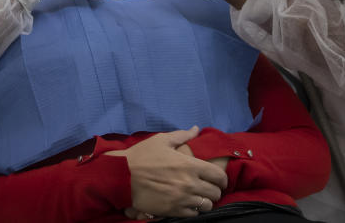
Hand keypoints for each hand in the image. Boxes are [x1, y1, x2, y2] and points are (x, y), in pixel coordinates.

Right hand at [106, 127, 226, 217]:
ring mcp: (182, 199)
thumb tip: (195, 129)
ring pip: (206, 206)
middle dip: (214, 191)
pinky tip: (187, 204)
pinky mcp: (173, 211)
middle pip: (215, 193)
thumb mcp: (161, 140)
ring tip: (198, 198)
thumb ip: (182, 135)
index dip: (222, 179)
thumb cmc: (142, 156)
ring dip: (205, 202)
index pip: (219, 176)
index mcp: (190, 165)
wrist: (122, 176)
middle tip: (208, 188)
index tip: (219, 180)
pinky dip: (193, 210)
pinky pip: (193, 215)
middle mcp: (190, 184)